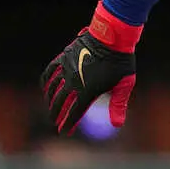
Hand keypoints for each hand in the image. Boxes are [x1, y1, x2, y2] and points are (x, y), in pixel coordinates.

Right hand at [41, 2, 138, 134]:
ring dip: (50, 100)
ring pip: (53, 89)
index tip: (64, 132)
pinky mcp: (64, 58)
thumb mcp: (124, 85)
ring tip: (50, 108)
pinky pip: (50, 71)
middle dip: (57, 115)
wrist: (112, 36)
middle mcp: (75, 81)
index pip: (75, 112)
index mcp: (89, 90)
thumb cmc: (121, 62)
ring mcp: (67, 69)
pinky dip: (46, 81)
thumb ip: (118, 105)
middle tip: (55, 123)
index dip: (69, 124)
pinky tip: (45, 87)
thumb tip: (117, 125)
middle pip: (61, 103)